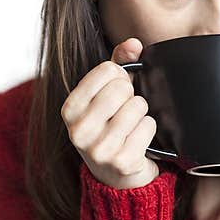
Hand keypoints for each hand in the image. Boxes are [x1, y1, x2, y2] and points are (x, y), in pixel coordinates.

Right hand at [60, 37, 160, 189]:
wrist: (116, 176)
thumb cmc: (110, 127)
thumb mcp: (106, 95)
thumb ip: (118, 64)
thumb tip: (133, 43)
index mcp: (70, 109)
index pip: (107, 70)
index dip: (119, 77)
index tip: (116, 92)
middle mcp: (79, 130)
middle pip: (122, 88)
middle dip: (131, 96)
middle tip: (125, 112)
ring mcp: (99, 149)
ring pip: (138, 106)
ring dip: (141, 114)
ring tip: (131, 126)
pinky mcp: (122, 162)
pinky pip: (148, 126)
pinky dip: (149, 130)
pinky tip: (139, 140)